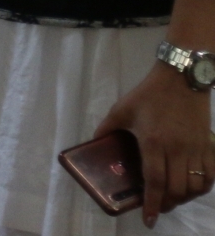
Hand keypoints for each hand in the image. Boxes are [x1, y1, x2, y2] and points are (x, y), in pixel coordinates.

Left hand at [95, 64, 214, 225]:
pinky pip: (210, 176)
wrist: (181, 78)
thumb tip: (95, 142)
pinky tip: (192, 187)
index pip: (155, 181)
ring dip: (184, 198)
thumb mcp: (122, 109)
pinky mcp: (209, 145)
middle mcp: (177, 149)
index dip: (152, 203)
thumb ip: (106, 128)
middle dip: (167, 204)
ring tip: (172, 198)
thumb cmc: (148, 94)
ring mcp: (196, 148)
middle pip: (177, 189)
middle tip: (158, 207)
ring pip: (195, 186)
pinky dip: (202, 187)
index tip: (149, 220)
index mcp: (153, 142)